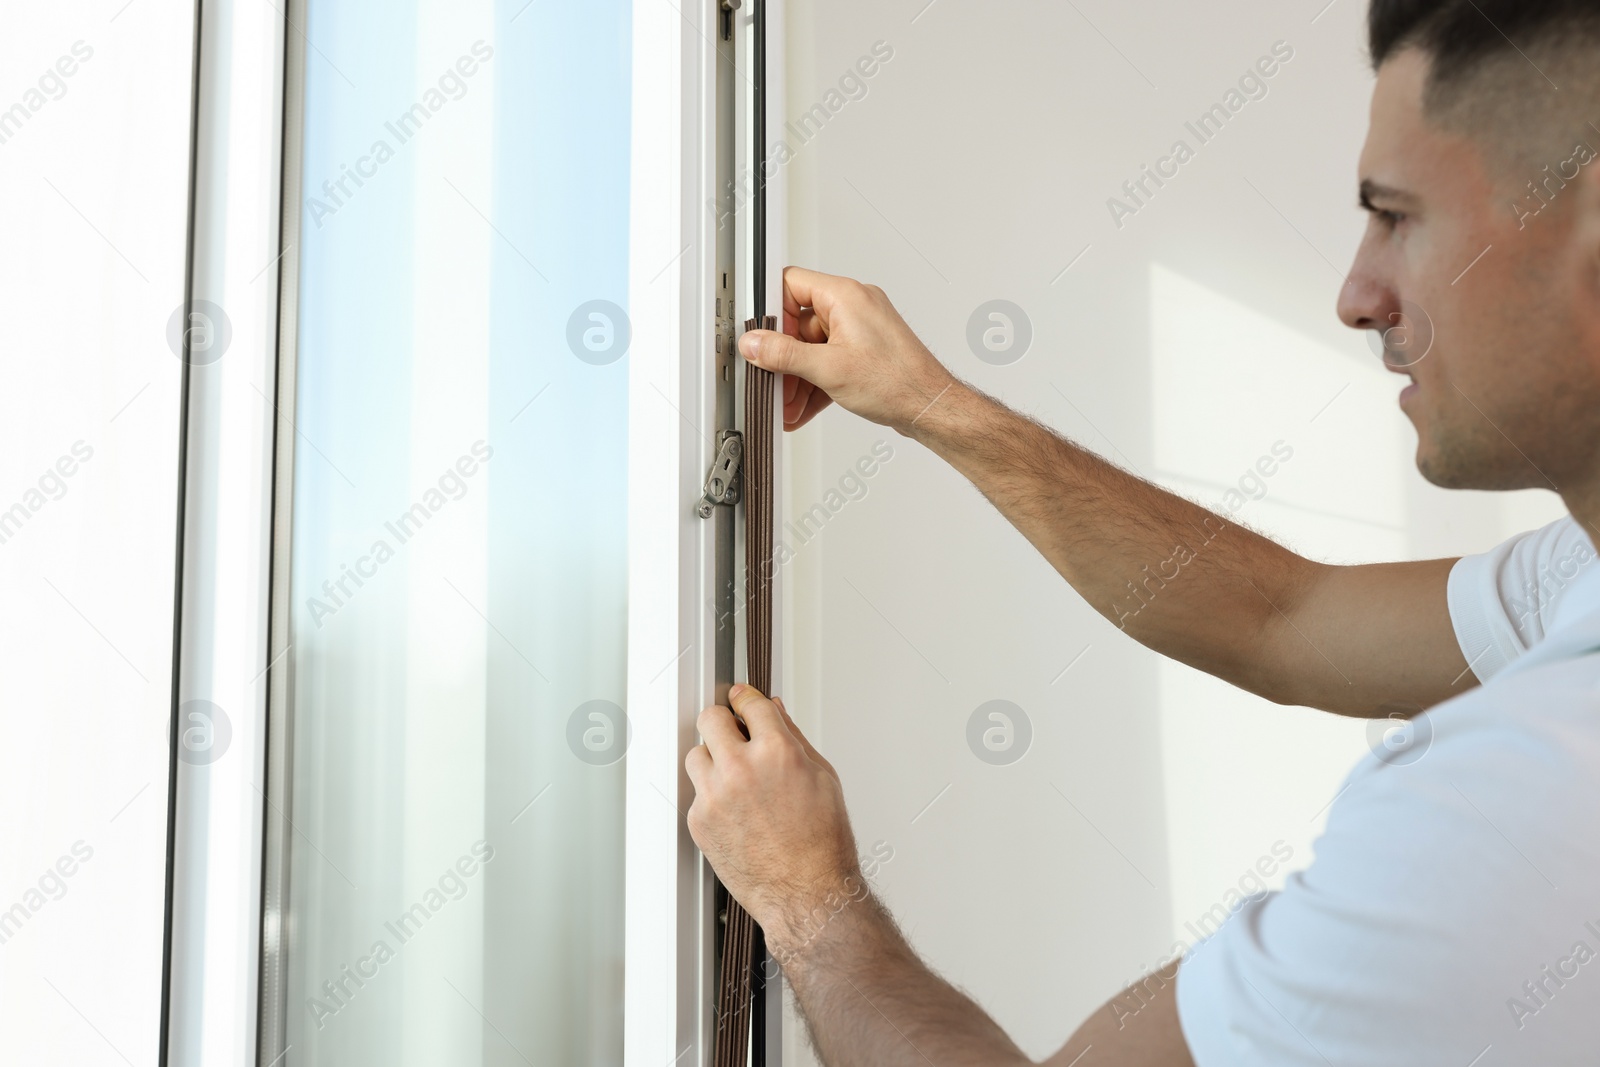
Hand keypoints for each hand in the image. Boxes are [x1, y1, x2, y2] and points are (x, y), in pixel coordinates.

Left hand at [685, 685, 860, 954]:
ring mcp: (715, 796)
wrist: (807, 893)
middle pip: (711, 720)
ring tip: (736, 779)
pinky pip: (696, 793)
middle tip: (733, 733)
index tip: (740, 698)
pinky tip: (736, 811)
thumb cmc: (822, 844)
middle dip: (723, 723)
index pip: (749, 703)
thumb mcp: (823, 778)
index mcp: (777, 752)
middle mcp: (742, 769)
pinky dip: (712, 796)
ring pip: (696, 755)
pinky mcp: (699, 821)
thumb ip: (793, 738)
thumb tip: (776, 713)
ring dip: (713, 760)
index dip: (745, 698)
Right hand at [739, 266, 957, 432]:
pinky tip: (803, 407)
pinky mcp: (863, 352)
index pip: (791, 285)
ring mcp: (859, 330)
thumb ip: (784, 355)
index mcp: (845, 296)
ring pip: (812, 348)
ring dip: (797, 378)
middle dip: (783, 359)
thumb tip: (755, 344)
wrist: (930, 406)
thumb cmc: (898, 382)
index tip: (757, 335)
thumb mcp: (829, 368)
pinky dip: (814, 383)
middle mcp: (853, 307)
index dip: (770, 310)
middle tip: (771, 380)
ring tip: (787, 405)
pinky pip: (828, 361)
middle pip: (799, 324)